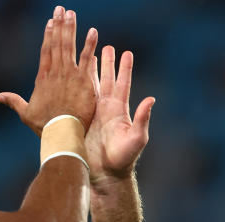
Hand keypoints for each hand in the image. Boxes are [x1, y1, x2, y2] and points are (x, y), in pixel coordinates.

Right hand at [0, 7, 97, 133]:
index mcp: (43, 77)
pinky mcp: (83, 81)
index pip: (46, 51)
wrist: (61, 134)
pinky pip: (87, 59)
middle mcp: (55, 73)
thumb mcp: (26, 113)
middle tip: (61, 9)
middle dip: (59, 25)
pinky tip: (93, 31)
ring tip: (72, 13)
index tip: (51, 21)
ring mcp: (70, 75)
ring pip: (69, 47)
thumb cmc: (45, 126)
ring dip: (71, 29)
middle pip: (57, 44)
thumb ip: (14, 101)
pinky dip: (90, 45)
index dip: (48, 35)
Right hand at [86, 45, 154, 184]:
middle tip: (107, 45)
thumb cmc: (124, 158)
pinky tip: (73, 75)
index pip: (123, 84)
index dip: (124, 68)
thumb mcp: (137, 137)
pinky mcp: (81, 120)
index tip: (126, 52)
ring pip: (92, 86)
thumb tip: (151, 99)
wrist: (105, 173)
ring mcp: (94, 114)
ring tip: (89, 53)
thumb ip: (143, 118)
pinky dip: (77, 85)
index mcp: (120, 111)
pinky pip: (78, 99)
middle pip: (107, 80)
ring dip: (91, 71)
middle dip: (107, 63)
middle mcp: (108, 109)